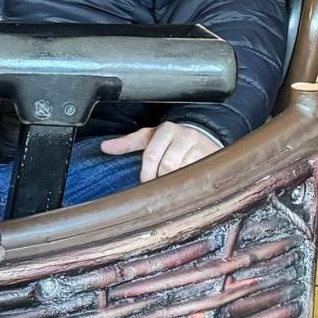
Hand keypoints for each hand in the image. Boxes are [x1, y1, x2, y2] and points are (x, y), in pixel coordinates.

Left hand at [99, 121, 222, 182]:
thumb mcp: (150, 138)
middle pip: (168, 165)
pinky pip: (198, 175)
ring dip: (175, 183)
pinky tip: (187, 186)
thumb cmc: (171, 140)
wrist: (203, 138)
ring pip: (183, 171)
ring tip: (172, 187)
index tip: (145, 183)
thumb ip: (129, 143)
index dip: (147, 173)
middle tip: (158, 188)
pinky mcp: (212, 157)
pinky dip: (190, 183)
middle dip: (160, 180)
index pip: (152, 154)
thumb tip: (104, 147)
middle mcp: (184, 135)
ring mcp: (200, 146)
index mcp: (166, 129)